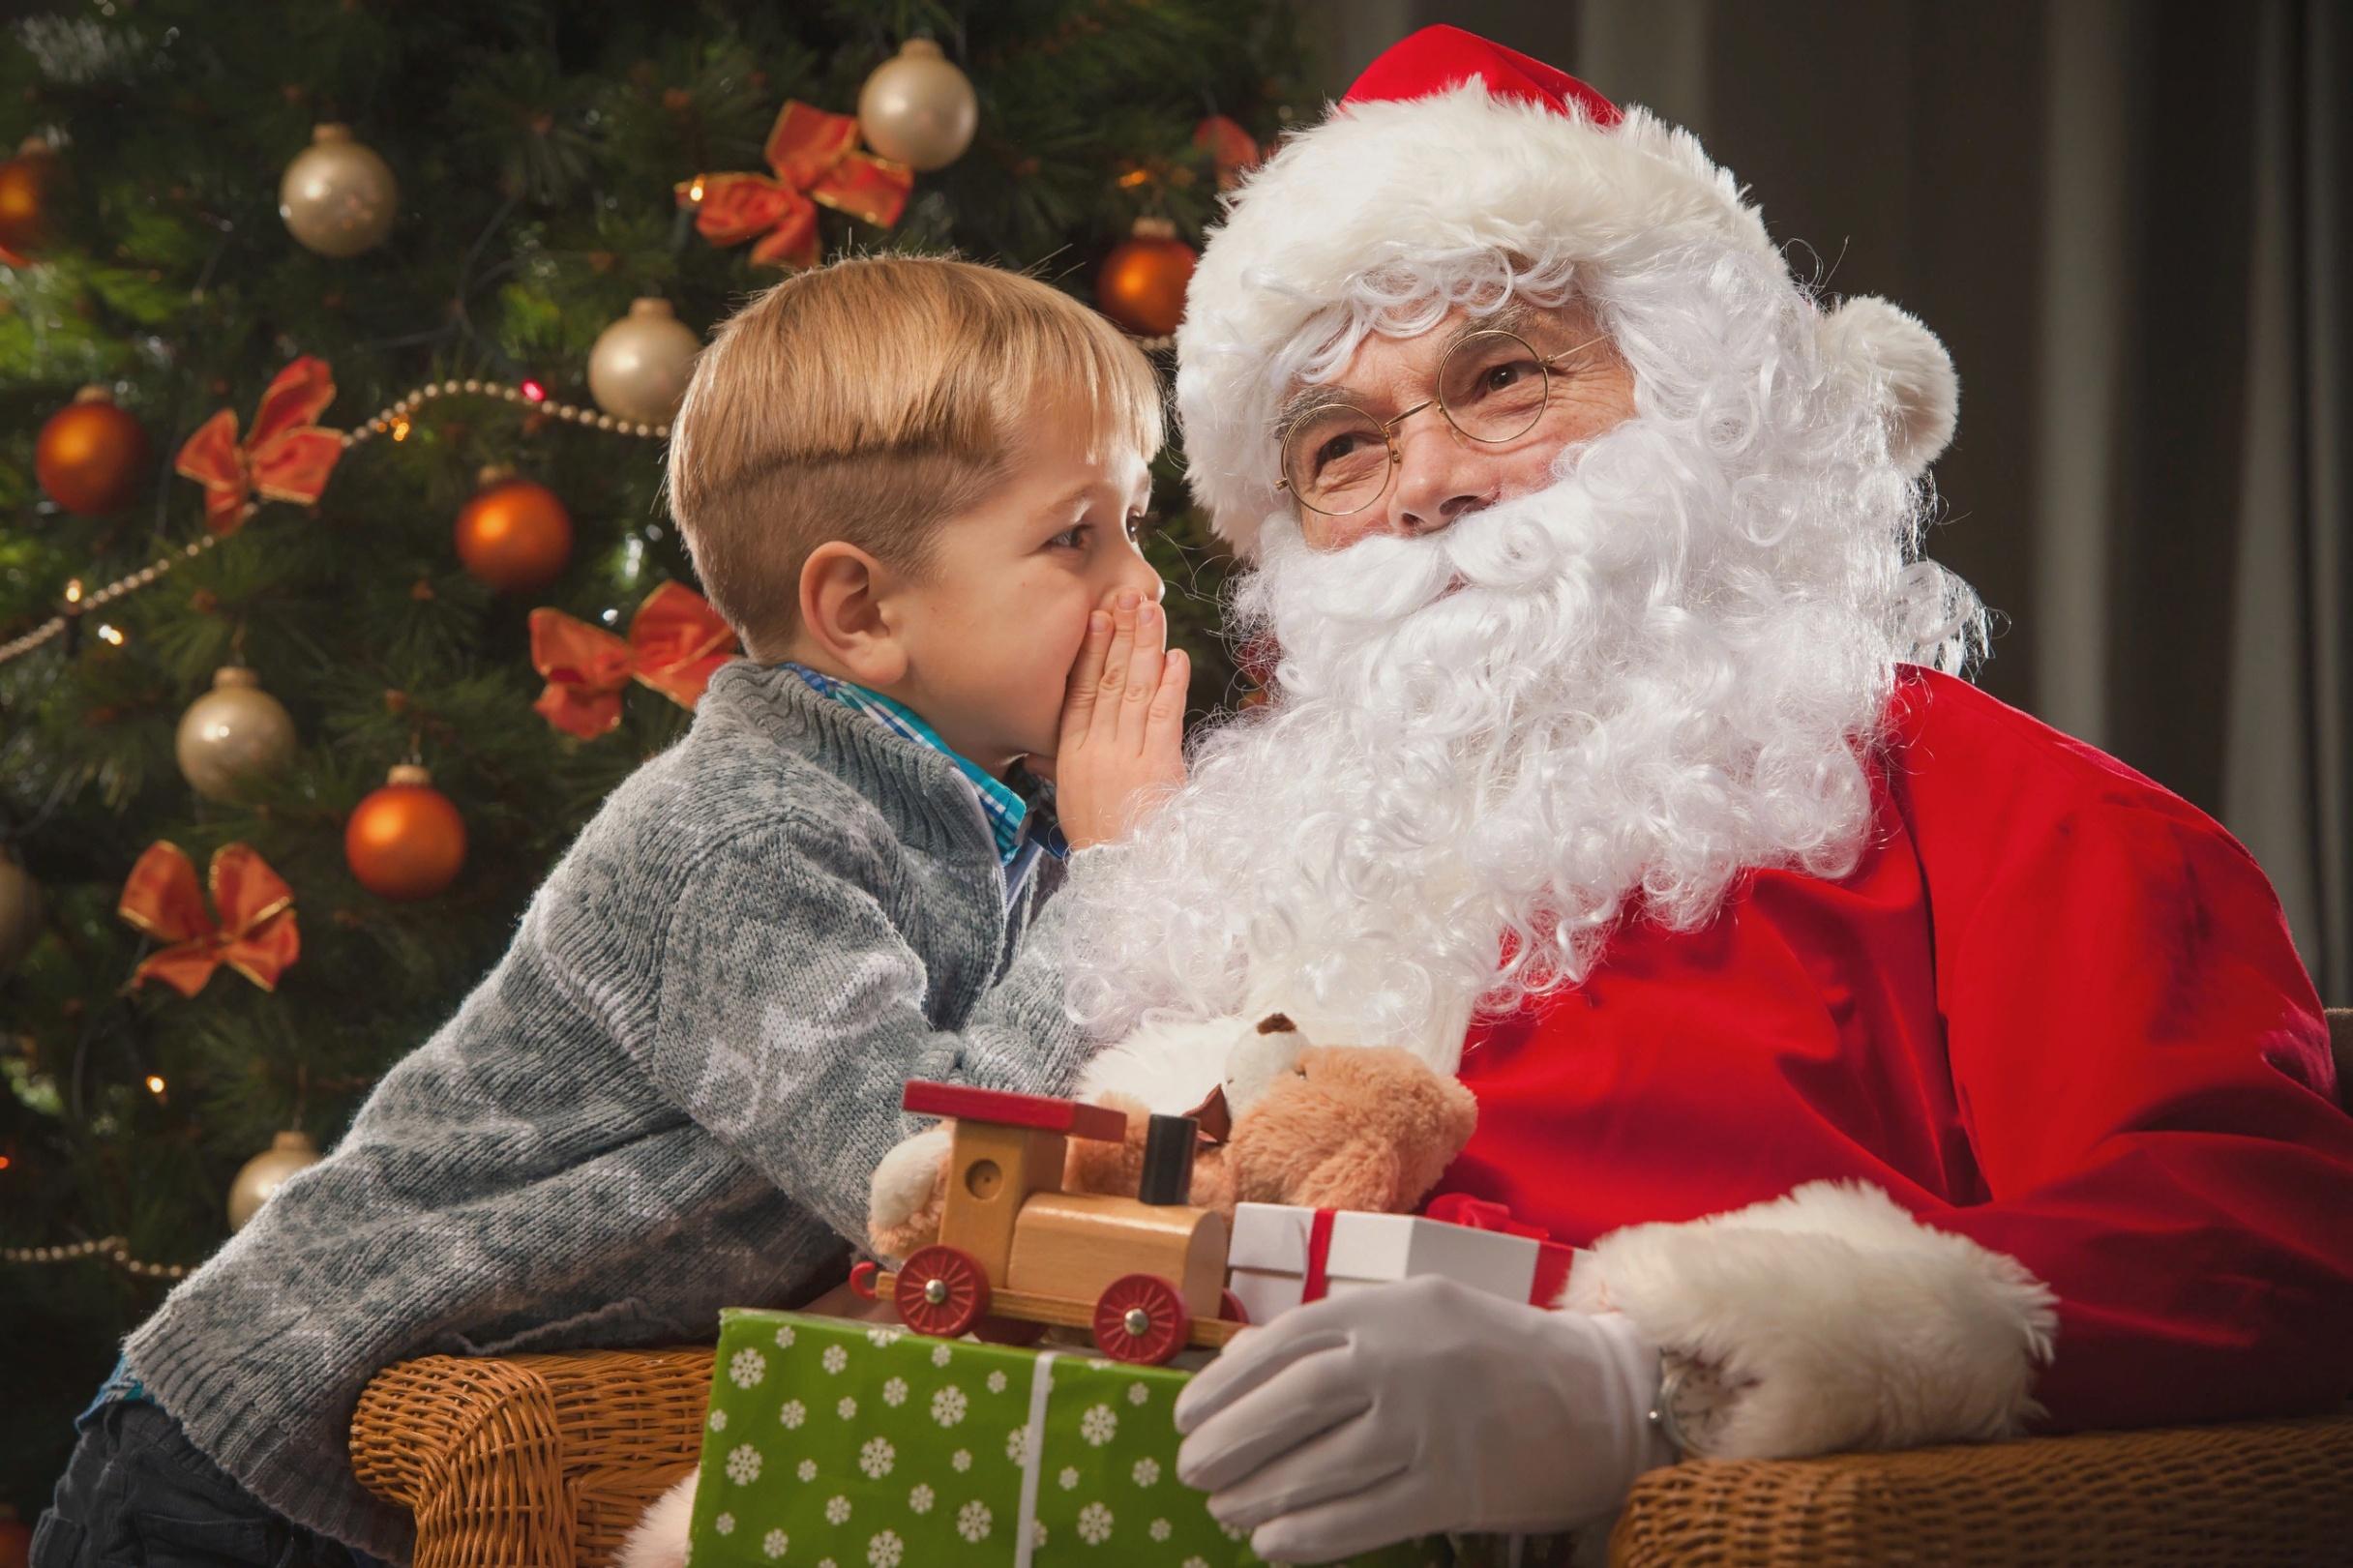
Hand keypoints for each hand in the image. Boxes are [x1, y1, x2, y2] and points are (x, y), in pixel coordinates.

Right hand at [1045, 587, 1188, 849]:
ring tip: (1152, 612)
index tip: (1100, 616)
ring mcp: (1128, 756)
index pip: (1081, 690)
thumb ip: (1062, 765)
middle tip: (1131, 595)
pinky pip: (1164, 718)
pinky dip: (1172, 687)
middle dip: (1122, 634)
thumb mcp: (1070, 796)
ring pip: (1137, 690)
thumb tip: (1045, 750)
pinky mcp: (1158, 768)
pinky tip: (1176, 659)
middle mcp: (1097, 748)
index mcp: (1072, 752)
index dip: (1092, 650)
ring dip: (1146, 647)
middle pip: (1111, 680)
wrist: (1119, 874)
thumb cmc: (1098, 838)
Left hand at [1172, 1277, 1672, 1562]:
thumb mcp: (1414, 1309)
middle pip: (1288, 1408)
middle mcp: (1398, 1363)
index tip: (1185, 1418)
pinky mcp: (1449, 1490)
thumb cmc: (1490, 1350)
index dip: (1223, 1387)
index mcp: (1383, 1310)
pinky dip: (1306, 1537)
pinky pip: (1358, 1520)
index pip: (1279, 1346)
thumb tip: (1239, 1366)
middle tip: (1192, 1471)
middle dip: (1227, 1445)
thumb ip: (1334, 1330)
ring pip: (1316, 1470)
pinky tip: (1273, 1544)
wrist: (1596, 1396)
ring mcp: (1424, 1429)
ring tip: (1226, 1511)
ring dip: (1257, 1497)